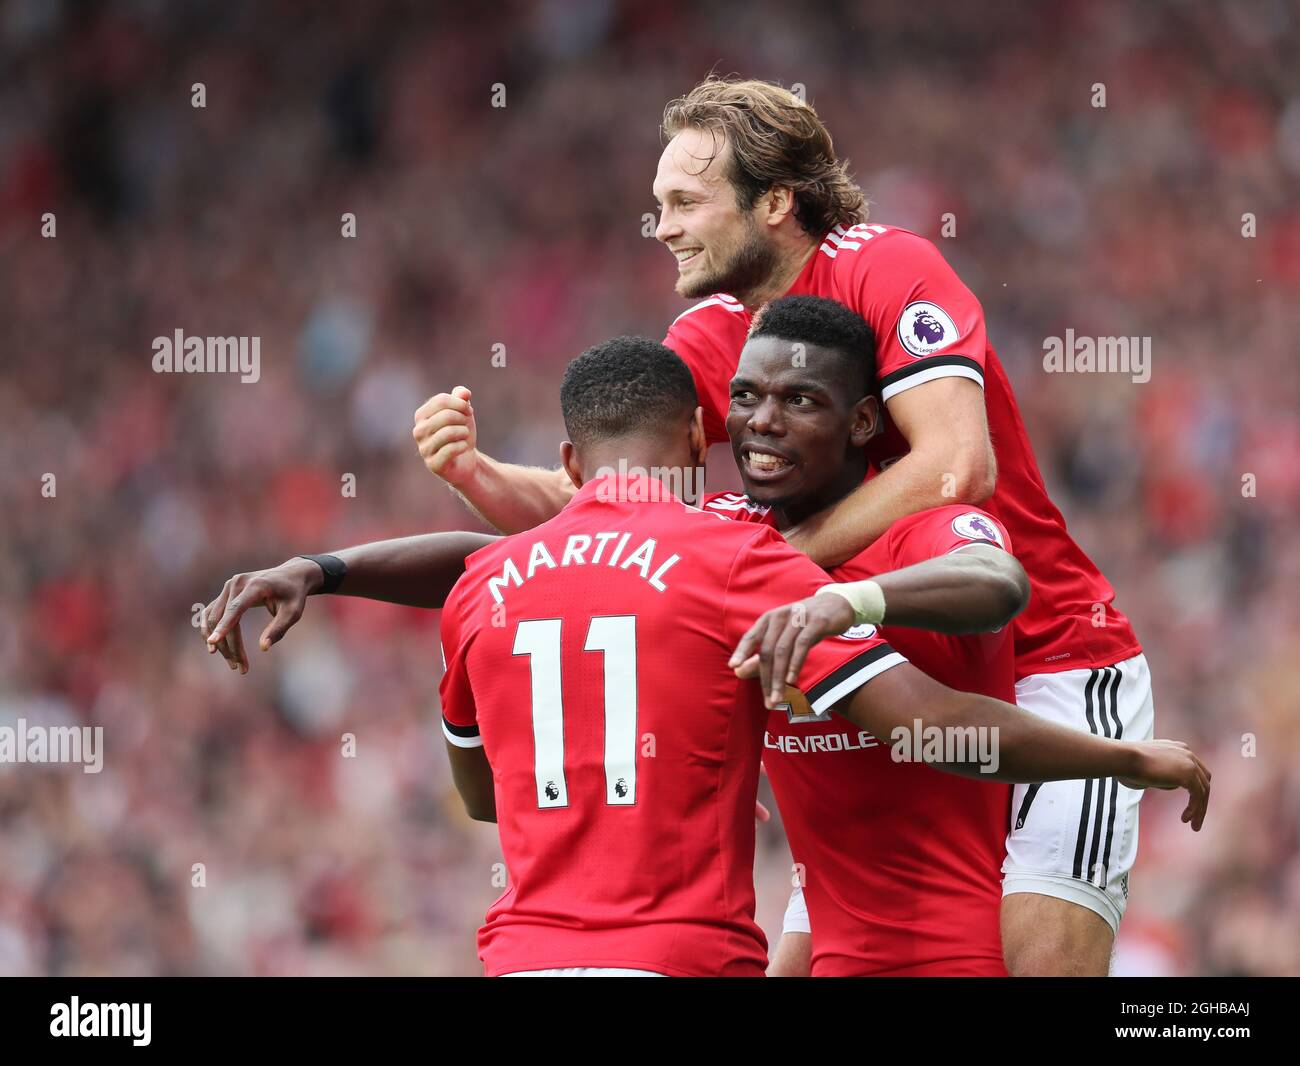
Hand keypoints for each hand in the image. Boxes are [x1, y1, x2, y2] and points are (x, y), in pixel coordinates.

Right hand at [201, 557, 322, 673]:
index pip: (236, 608)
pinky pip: (211, 613)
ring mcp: (228, 587)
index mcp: (255, 585)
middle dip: (228, 645)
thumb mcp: (293, 612)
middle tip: (239, 668)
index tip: (213, 642)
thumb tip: (263, 648)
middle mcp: (237, 583)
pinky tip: (216, 648)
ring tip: (233, 663)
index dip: (224, 626)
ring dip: (218, 642)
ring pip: (213, 618)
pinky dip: (211, 631)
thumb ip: (279, 629)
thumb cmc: (294, 595)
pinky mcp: (225, 593)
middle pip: (223, 618)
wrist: (291, 576)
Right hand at [413, 386, 478, 487]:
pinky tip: (463, 447)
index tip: (468, 411)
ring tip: (464, 435)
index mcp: (421, 415)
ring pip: (449, 432)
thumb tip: (464, 393)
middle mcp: (418, 431)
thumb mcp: (463, 412)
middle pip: (446, 415)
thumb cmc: (460, 433)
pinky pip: (451, 450)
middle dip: (463, 418)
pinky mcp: (433, 464)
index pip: (441, 401)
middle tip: (466, 425)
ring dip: (464, 432)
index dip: (460, 403)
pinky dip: (463, 446)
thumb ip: (462, 398)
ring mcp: (424, 449)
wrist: (465, 460)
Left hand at [729, 593, 856, 707]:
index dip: (742, 651)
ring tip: (778, 698)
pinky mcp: (816, 622)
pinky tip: (791, 679)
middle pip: (767, 650)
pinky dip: (795, 663)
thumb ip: (763, 654)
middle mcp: (781, 616)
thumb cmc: (806, 624)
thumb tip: (738, 672)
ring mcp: (799, 618)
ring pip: (783, 650)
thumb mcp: (784, 637)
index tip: (734, 667)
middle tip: (767, 702)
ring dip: (779, 677)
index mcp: (769, 619)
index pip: (751, 636)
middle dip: (765, 678)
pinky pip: (802, 644)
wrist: (838, 604)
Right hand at [1120, 740, 1211, 830]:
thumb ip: (1159, 773)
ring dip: (1200, 810)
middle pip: (1204, 780)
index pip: (1195, 770)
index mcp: (1178, 748)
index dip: (1194, 788)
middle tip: (1195, 817)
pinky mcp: (1188, 774)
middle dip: (1201, 800)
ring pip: (1203, 790)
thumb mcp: (1147, 767)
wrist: (1125, 758)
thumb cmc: (1127, 764)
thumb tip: (1161, 783)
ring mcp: (1189, 762)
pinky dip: (1194, 809)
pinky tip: (1184, 819)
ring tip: (1194, 826)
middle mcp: (1187, 753)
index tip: (1190, 804)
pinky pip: (1198, 796)